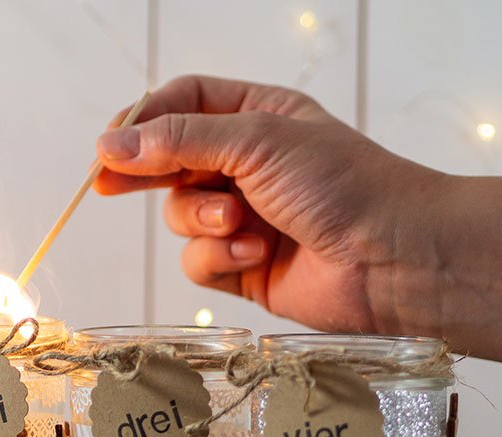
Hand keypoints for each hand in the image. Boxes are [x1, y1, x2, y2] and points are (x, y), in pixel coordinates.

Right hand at [94, 75, 440, 333]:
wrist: (395, 258)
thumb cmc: (344, 184)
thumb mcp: (258, 141)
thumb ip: (180, 141)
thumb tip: (111, 145)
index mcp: (257, 117)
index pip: (183, 105)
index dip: (142, 122)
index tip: (108, 145)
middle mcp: (246, 165)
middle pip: (169, 161)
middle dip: (145, 173)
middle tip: (106, 185)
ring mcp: (243, 217)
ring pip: (179, 216)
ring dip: (202, 220)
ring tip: (240, 223)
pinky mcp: (242, 266)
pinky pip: (197, 261)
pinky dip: (219, 257)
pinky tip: (255, 254)